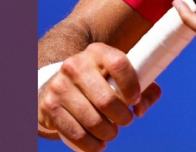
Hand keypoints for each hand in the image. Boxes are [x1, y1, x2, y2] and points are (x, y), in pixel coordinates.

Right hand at [37, 43, 161, 151]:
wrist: (62, 84)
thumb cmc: (101, 82)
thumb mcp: (121, 77)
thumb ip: (144, 89)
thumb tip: (140, 109)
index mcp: (97, 52)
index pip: (118, 63)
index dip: (131, 85)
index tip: (135, 101)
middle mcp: (75, 65)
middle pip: (106, 99)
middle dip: (122, 118)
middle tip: (125, 121)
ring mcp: (60, 86)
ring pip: (93, 121)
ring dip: (109, 133)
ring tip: (111, 132)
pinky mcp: (50, 106)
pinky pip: (76, 134)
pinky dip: (92, 145)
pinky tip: (99, 143)